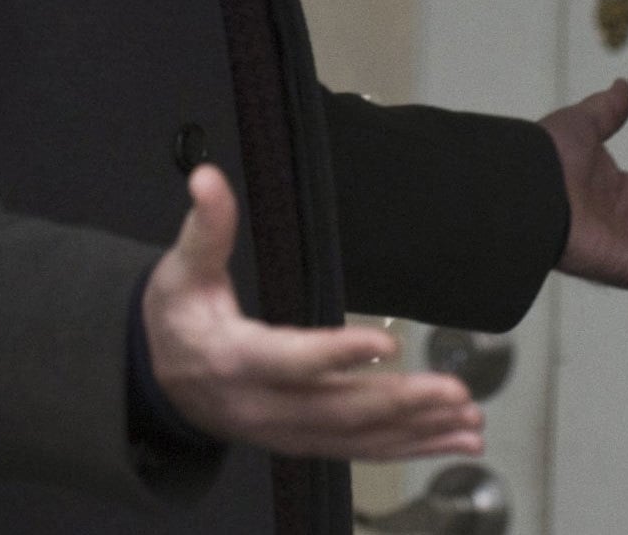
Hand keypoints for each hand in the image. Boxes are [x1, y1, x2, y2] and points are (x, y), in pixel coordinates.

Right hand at [142, 165, 484, 460]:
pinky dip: (408, 447)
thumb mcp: (183, 269)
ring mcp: (284, 432)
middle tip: (454, 389)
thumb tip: (207, 177)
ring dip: (416, 431)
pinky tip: (451, 440)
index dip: (334, 355)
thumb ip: (206, 227)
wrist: (159, 382)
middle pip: (335, 410)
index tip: (384, 342)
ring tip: (468, 419)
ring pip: (355, 438)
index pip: (287, 361)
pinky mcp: (302, 442)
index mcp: (232, 360)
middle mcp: (262, 407)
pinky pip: (359, 451)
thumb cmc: (176, 318)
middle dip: (398, 402)